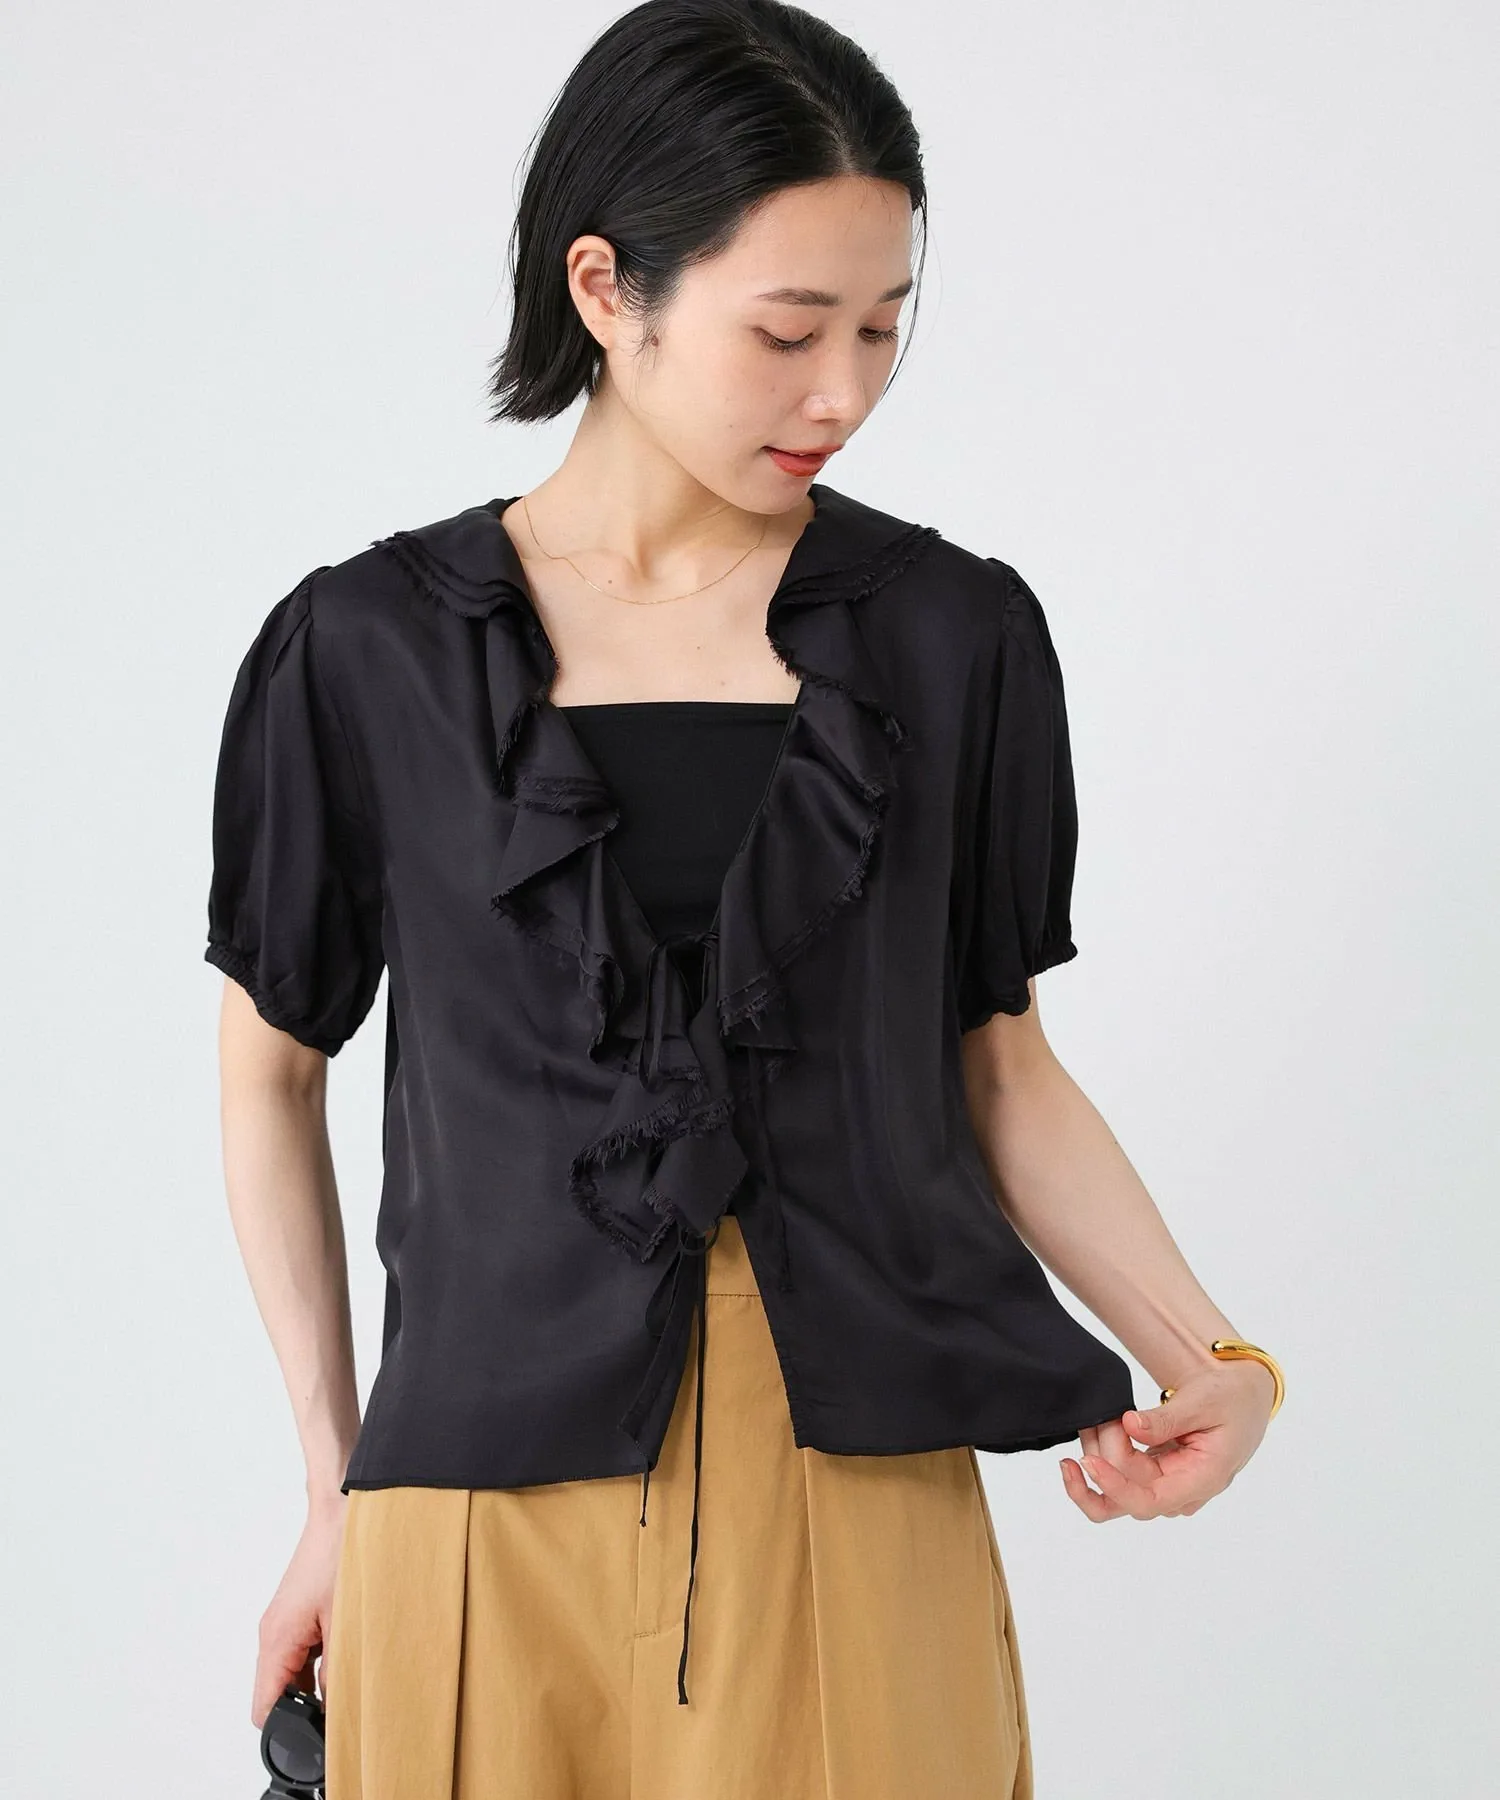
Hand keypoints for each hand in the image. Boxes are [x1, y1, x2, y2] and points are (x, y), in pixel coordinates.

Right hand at [251, 1495, 347, 1728]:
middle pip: (279, 1692)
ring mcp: (285, 1622)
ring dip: (319, 1677)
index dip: (288, 1728)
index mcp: (276, 1641)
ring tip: (352, 1665)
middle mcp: (273, 1634)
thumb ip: (338, 1671)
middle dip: (309, 1703)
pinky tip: (350, 1643)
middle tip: (345, 1700)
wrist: (343, 1508)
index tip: (317, 1734)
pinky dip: (324, 1656)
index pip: (264, 1709)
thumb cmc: (342, 1553)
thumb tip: (337, 1709)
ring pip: (294, 1671)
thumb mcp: (346, 1622)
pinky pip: (305, 1649)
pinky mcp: (298, 1611)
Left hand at [1059, 1357, 1276, 1521]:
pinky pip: (1123, 1475)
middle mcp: (1183, 1490)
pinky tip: (1095, 1429)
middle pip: (1128, 1495)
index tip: (1089, 1462)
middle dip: (1102, 1460)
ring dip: (1097, 1457)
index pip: (1150, 1501)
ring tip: (1091, 1420)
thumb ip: (1166, 1419)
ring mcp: (1168, 1485)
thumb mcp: (1203, 1401)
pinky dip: (1103, 1453)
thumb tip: (1129, 1425)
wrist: (1243, 1396)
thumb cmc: (1231, 1398)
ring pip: (1119, 1490)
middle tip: (1095, 1419)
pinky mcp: (1157, 1474)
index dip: (1115, 1487)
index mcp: (1202, 1478)